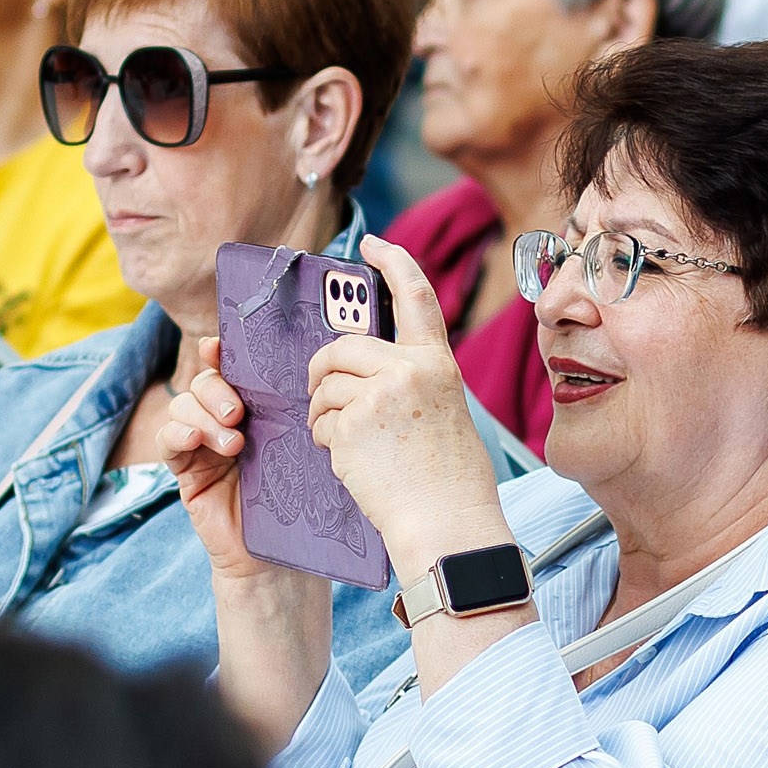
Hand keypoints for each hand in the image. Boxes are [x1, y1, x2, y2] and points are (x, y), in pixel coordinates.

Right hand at [159, 337, 280, 580]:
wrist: (270, 557)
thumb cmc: (294, 504)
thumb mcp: (299, 453)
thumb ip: (296, 420)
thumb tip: (316, 382)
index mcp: (254, 410)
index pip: (231, 370)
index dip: (221, 352)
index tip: (218, 346)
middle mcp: (223, 420)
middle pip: (203, 382)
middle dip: (215, 389)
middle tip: (237, 412)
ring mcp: (200, 444)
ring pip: (183, 406)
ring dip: (202, 416)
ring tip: (232, 443)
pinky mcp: (184, 470)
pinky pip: (167, 440)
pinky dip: (176, 434)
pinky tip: (193, 442)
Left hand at [307, 235, 511, 578]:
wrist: (447, 524)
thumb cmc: (449, 479)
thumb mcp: (444, 410)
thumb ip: (412, 381)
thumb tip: (363, 371)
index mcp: (437, 363)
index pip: (415, 295)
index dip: (392, 261)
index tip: (373, 244)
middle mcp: (408, 371)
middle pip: (341, 347)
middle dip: (322, 369)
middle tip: (321, 392)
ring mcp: (376, 397)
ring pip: (324, 385)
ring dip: (324, 412)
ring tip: (351, 442)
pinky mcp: (349, 427)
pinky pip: (319, 422)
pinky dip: (325, 442)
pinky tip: (352, 462)